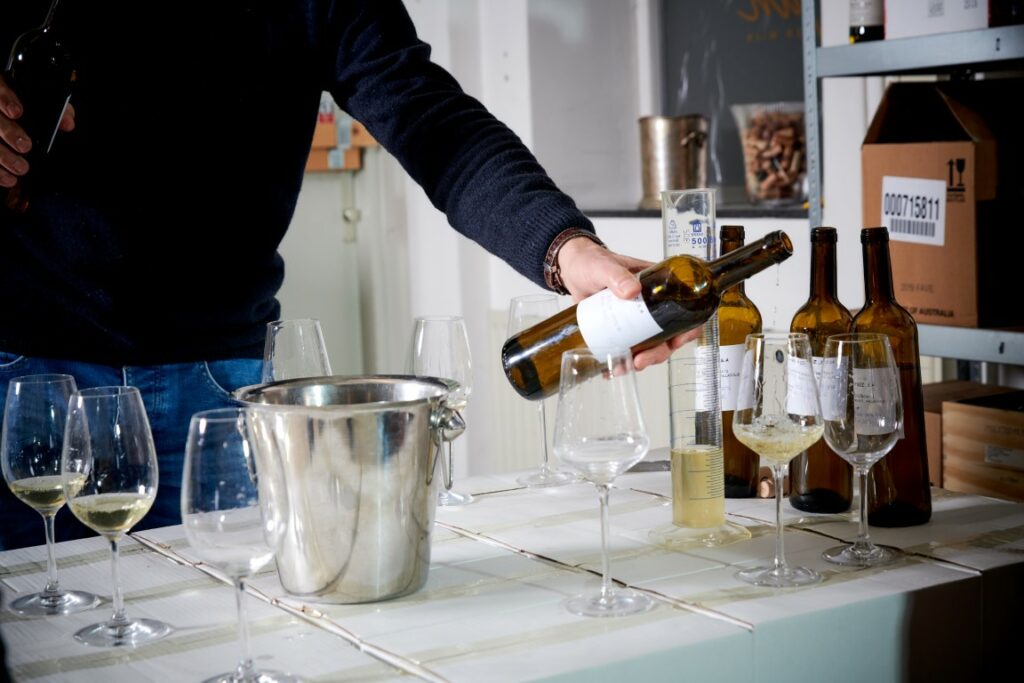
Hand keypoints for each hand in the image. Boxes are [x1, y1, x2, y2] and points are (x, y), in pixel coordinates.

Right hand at [0, 74, 75, 187]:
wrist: (12, 120)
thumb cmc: (25, 109)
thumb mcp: (41, 104)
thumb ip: (58, 110)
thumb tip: (67, 124)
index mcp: (3, 88)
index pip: (0, 87)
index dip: (6, 99)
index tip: (17, 112)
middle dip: (9, 132)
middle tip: (25, 146)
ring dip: (3, 156)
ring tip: (21, 168)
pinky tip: (8, 179)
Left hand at [555, 235, 699, 369]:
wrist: (570, 271)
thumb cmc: (592, 261)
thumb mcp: (606, 266)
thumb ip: (618, 275)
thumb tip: (631, 291)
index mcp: (658, 287)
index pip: (684, 309)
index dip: (688, 329)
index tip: (677, 341)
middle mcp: (651, 307)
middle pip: (668, 336)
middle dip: (658, 353)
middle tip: (641, 361)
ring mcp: (635, 321)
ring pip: (649, 346)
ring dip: (642, 361)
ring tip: (625, 367)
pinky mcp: (619, 330)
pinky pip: (627, 349)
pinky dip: (622, 362)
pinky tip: (612, 370)